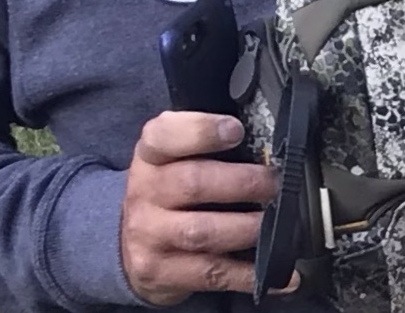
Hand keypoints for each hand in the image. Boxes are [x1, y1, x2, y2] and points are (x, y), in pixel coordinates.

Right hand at [119, 112, 278, 305]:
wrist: (127, 243)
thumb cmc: (167, 191)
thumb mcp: (173, 156)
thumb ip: (206, 141)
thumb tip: (266, 133)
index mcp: (150, 156)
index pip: (164, 135)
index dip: (202, 130)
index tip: (236, 130)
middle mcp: (145, 193)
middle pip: (193, 183)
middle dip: (243, 182)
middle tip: (274, 183)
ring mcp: (150, 236)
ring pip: (202, 231)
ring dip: (247, 226)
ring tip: (275, 220)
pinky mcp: (160, 272)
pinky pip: (211, 273)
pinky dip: (249, 273)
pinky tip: (276, 272)